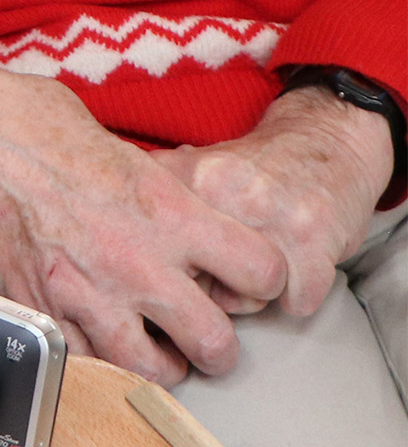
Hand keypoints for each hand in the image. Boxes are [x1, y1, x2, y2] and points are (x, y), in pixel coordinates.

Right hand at [0, 40, 285, 385]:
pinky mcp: (39, 308)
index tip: (241, 277)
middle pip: (218, 345)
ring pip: (156, 371)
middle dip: (212, 340)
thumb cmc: (24, 117)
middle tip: (195, 325)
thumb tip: (177, 212)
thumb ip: (153, 188)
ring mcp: (85, 290)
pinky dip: (95, 356)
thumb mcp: (110, 140)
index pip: (262, 271)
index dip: (258, 278)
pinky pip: (89, 364)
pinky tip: (89, 328)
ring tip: (144, 336)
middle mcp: (133, 257)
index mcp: (162, 205)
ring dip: (156, 358)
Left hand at [152, 87, 393, 317]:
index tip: (179, 266)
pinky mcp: (313, 241)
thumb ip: (158, 202)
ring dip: (257, 294)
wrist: (325, 143)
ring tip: (266, 261)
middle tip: (230, 262)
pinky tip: (299, 265)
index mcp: (185, 175)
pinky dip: (299, 295)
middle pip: (197, 282)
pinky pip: (295, 303)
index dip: (168, 269)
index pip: (154, 250)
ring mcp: (268, 216)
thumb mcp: (195, 169)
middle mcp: (221, 192)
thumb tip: (122, 251)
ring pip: (245, 298)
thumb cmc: (253, 170)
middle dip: (212, 287)